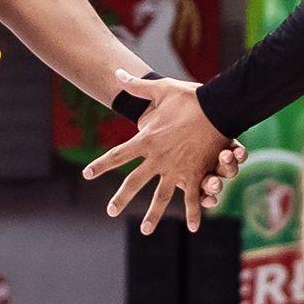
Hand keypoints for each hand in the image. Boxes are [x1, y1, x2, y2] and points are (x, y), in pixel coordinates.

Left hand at [81, 71, 237, 233]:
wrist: (216, 107)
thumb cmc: (189, 97)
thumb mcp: (160, 88)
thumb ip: (137, 85)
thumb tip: (117, 73)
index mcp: (145, 140)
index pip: (117, 155)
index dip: (101, 165)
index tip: (87, 174)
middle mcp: (157, 159)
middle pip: (133, 182)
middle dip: (120, 198)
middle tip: (110, 211)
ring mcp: (175, 170)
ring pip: (161, 197)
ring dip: (153, 215)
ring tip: (145, 230)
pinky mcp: (195, 175)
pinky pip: (193, 198)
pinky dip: (194, 213)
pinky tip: (192, 228)